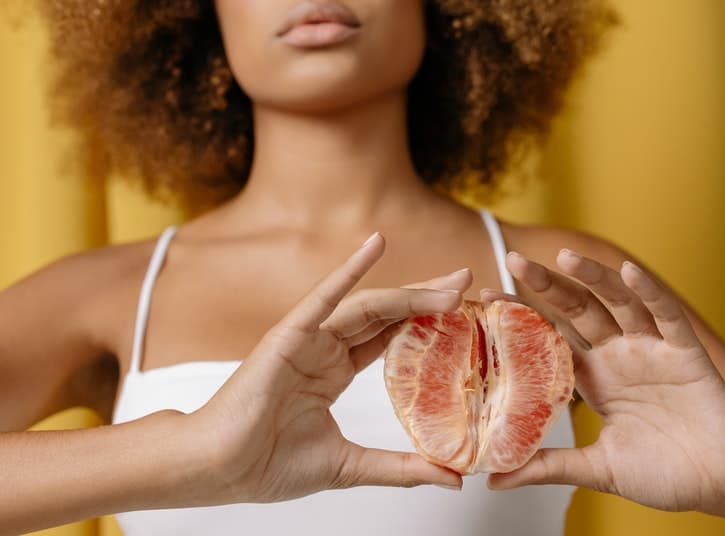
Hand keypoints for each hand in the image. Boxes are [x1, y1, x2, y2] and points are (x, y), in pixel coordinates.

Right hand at [193, 234, 466, 503]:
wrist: (221, 470)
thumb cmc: (268, 465)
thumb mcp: (351, 466)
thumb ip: (401, 468)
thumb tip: (454, 479)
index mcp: (333, 372)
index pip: (390, 338)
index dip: (426, 323)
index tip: (463, 314)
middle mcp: (324, 349)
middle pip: (386, 315)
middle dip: (428, 298)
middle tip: (466, 282)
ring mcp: (308, 339)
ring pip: (368, 307)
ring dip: (410, 292)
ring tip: (451, 285)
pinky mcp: (289, 334)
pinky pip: (324, 297)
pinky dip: (349, 270)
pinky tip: (375, 245)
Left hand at [484, 250, 724, 515]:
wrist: (721, 486)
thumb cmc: (663, 473)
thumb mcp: (596, 468)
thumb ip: (549, 466)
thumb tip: (495, 478)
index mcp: (594, 376)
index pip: (550, 337)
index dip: (522, 317)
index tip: (487, 298)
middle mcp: (619, 355)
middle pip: (578, 309)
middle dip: (548, 284)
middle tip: (514, 259)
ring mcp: (652, 350)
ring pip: (619, 302)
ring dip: (594, 277)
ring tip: (565, 256)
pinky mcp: (687, 354)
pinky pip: (667, 316)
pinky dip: (650, 292)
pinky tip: (630, 272)